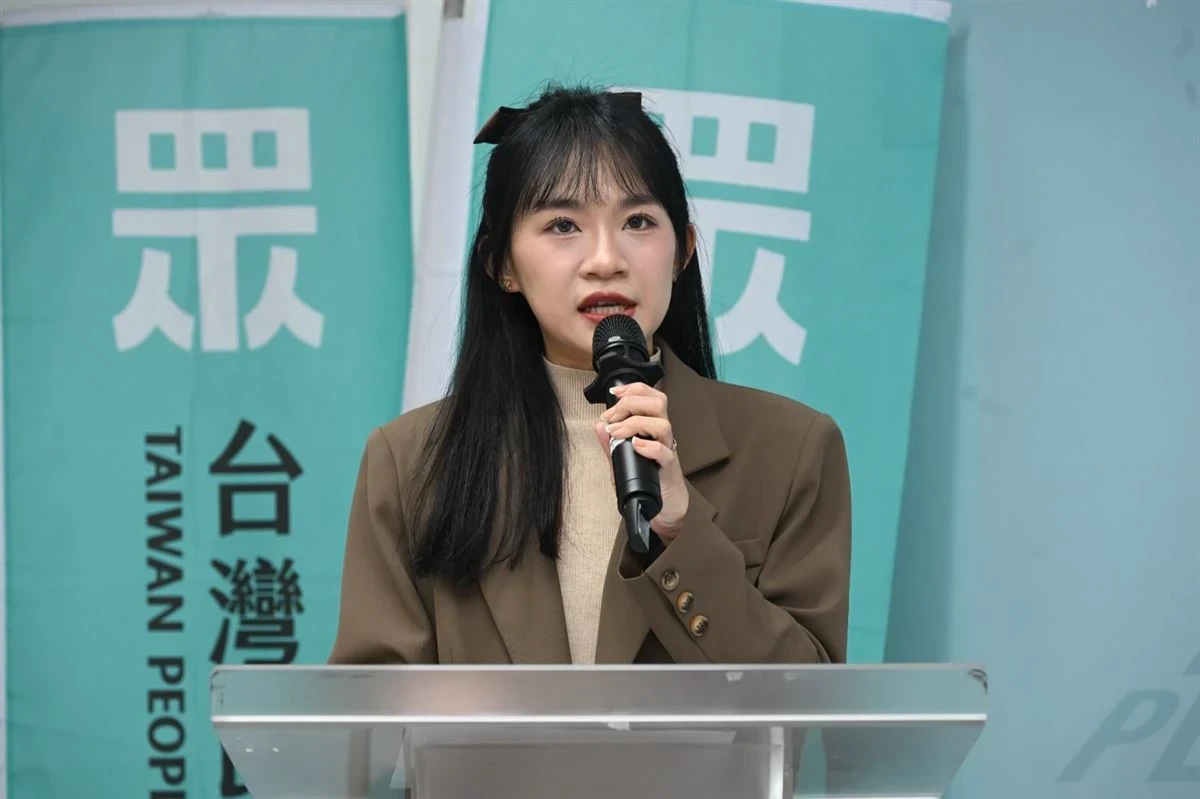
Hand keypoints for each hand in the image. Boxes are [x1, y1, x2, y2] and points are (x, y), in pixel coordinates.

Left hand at [594, 382, 687, 542]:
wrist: (665, 505)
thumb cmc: (646, 479)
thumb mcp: (623, 459)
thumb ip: (610, 443)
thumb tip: (598, 426)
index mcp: (651, 427)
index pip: (649, 396)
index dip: (633, 389)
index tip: (614, 394)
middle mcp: (661, 435)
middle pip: (658, 402)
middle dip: (632, 403)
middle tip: (613, 416)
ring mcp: (666, 450)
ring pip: (662, 424)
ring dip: (636, 423)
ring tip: (618, 433)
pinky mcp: (669, 468)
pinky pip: (664, 453)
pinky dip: (648, 447)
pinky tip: (635, 446)